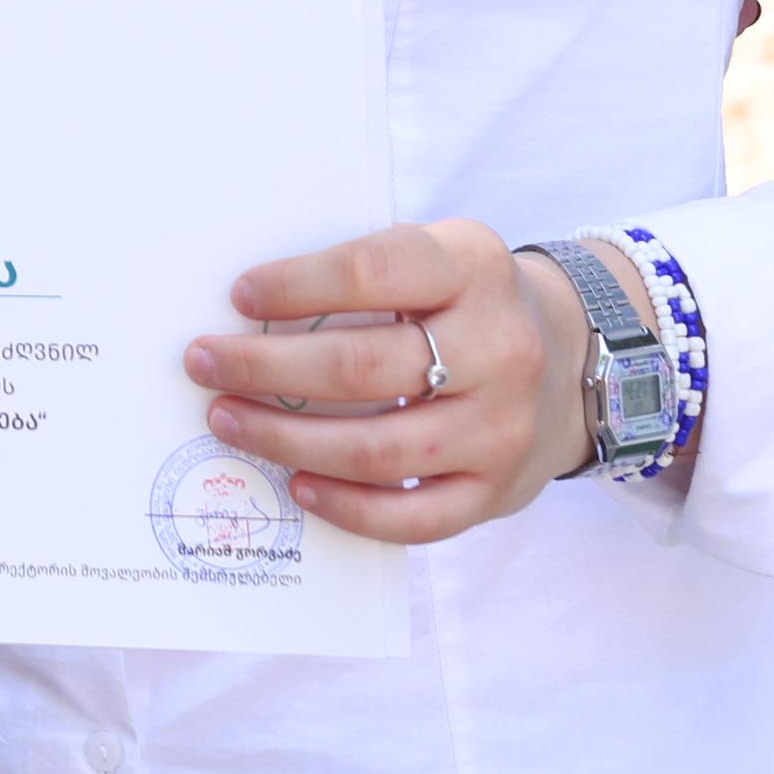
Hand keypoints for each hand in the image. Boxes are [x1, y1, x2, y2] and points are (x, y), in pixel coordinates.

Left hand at [182, 219, 582, 541]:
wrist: (570, 358)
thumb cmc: (461, 301)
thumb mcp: (434, 255)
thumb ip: (363, 273)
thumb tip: (246, 309)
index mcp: (472, 266)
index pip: (371, 273)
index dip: (297, 286)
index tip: (238, 297)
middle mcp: (500, 347)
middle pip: (362, 369)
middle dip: (266, 369)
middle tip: (202, 363)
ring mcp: (504, 427)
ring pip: (379, 449)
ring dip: (287, 440)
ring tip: (227, 420)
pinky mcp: (500, 491)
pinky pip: (416, 517)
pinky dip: (350, 509)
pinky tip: (298, 487)